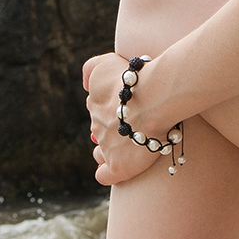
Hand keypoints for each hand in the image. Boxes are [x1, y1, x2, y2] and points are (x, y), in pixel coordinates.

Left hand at [84, 53, 159, 185]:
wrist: (155, 98)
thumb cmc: (137, 78)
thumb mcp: (106, 62)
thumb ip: (90, 68)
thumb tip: (83, 85)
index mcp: (96, 104)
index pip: (99, 110)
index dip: (114, 110)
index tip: (131, 109)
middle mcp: (98, 125)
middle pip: (101, 131)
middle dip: (116, 130)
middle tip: (139, 126)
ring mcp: (107, 146)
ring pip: (102, 151)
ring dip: (113, 150)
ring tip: (132, 147)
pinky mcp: (119, 165)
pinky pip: (105, 175)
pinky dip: (108, 173)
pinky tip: (120, 169)